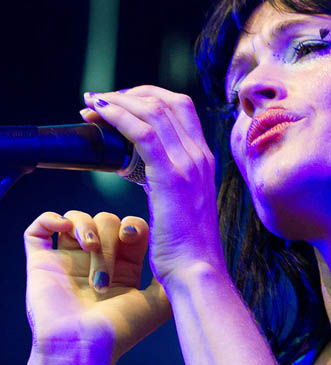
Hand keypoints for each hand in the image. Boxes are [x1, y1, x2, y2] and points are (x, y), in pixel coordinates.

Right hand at [25, 210, 170, 360]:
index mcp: (125, 269)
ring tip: (88, 248)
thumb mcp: (158, 304)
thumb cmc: (120, 328)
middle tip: (105, 275)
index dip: (134, 225)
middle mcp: (96, 262)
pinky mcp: (41, 263)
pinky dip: (50, 219)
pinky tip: (63, 228)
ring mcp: (68, 261)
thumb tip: (183, 256)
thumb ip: (171, 279)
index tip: (132, 236)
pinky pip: (39, 228)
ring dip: (85, 227)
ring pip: (76, 218)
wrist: (81, 345)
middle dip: (109, 239)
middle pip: (106, 221)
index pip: (131, 228)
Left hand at [81, 87, 225, 288]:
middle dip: (130, 93)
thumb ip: (167, 181)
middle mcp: (200, 156)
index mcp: (204, 160)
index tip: (120, 104)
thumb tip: (140, 169)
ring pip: (153, 110)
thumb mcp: (180, 205)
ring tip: (92, 105)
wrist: (197, 271)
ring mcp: (189, 164)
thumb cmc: (185, 249)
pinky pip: (142, 133)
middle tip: (101, 101)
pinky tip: (99, 115)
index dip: (147, 97)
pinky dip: (118, 116)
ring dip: (117, 101)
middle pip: (167, 100)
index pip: (181, 108)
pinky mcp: (172, 177)